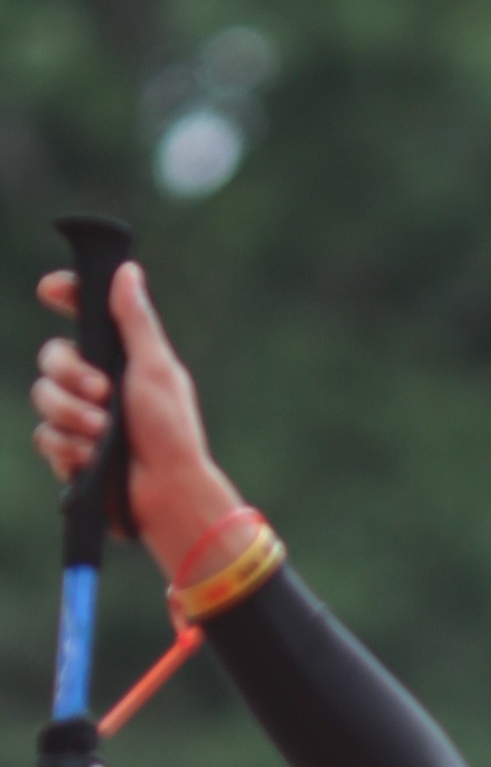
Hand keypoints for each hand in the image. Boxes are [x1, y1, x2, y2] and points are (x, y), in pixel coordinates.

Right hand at [32, 259, 244, 578]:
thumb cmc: (172, 433)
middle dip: (70, 373)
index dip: (66, 297)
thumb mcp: (156, 371)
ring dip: (71, 415)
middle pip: (52, 355)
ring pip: (43, 396)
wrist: (167, 495)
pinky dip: (68, 448)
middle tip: (102, 394)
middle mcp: (97, 384)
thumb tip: (127, 271)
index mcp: (119, 359)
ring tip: (101, 434)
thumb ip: (137, 323)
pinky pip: (45, 436)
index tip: (51, 290)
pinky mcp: (70, 452)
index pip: (83, 315)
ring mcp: (81, 418)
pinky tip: (91, 460)